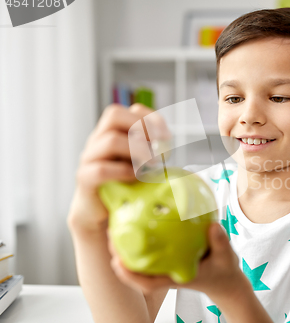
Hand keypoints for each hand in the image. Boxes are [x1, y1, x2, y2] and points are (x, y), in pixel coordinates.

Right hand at [67, 103, 168, 233]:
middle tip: (157, 150)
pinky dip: (123, 173)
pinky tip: (135, 179)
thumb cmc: (125, 185)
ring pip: (110, 140)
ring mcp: (89, 157)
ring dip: (137, 152)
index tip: (168, 138)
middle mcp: (99, 139)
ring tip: (151, 167)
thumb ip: (152, 152)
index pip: (132, 110)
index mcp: (114, 131)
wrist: (100, 213)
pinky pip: (101, 169)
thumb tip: (170, 148)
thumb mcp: (141, 164)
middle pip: (114, 114)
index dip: (153, 119)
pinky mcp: (85, 178)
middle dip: (142, 128)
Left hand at [109, 222, 252, 303]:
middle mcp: (167, 274)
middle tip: (110, 235)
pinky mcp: (169, 260)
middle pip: (137, 271)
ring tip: (118, 224)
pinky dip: (144, 237)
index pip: (148, 284)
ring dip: (127, 246)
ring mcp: (167, 267)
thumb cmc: (224, 272)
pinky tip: (142, 220)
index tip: (115, 262)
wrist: (226, 280)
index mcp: (178, 278)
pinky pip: (152, 250)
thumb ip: (220, 243)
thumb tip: (213, 226)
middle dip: (120, 256)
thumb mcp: (226, 257)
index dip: (129, 276)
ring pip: (141, 260)